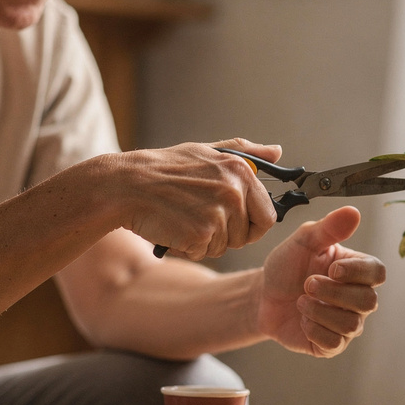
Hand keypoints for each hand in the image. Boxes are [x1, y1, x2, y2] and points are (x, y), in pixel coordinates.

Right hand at [119, 138, 279, 259]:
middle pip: (247, 235)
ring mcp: (218, 214)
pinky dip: (190, 247)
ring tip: (184, 218)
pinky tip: (175, 228)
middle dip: (230, 235)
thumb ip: (246, 153)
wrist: (126, 186)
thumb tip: (277, 151)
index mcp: (241, 171)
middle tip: (202, 220)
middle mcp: (234, 192)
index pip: (267, 215)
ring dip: (207, 241)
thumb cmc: (165, 169)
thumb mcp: (207, 151)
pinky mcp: (201, 234)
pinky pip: (205, 253)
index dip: (253, 225)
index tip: (237, 224)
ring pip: (225, 246)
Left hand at [257, 206, 384, 357]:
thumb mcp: (302, 242)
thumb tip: (353, 212)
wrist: (263, 296)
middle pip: (368, 302)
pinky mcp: (331, 344)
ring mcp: (346, 323)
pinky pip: (334, 343)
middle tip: (308, 284)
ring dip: (320, 311)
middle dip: (334, 293)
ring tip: (301, 301)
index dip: (358, 272)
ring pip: (351, 324)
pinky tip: (302, 319)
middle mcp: (357, 298)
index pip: (377, 273)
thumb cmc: (287, 267)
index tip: (332, 268)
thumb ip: (328, 228)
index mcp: (356, 271)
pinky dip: (314, 329)